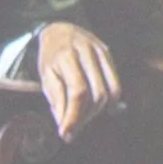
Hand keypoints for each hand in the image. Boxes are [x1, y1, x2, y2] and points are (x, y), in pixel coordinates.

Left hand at [35, 22, 121, 140]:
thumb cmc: (51, 56)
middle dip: (85, 117)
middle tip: (73, 128)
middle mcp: (86, 52)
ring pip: (108, 92)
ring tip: (83, 117)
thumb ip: (56, 100)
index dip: (74, 115)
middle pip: (96, 94)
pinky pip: (116, 85)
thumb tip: (65, 126)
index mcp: (66, 56)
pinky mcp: (109, 56)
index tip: (67, 133)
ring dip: (97, 111)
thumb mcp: (46, 76)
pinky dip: (111, 101)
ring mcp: (100, 52)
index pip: (77, 91)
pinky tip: (101, 109)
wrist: (60, 30)